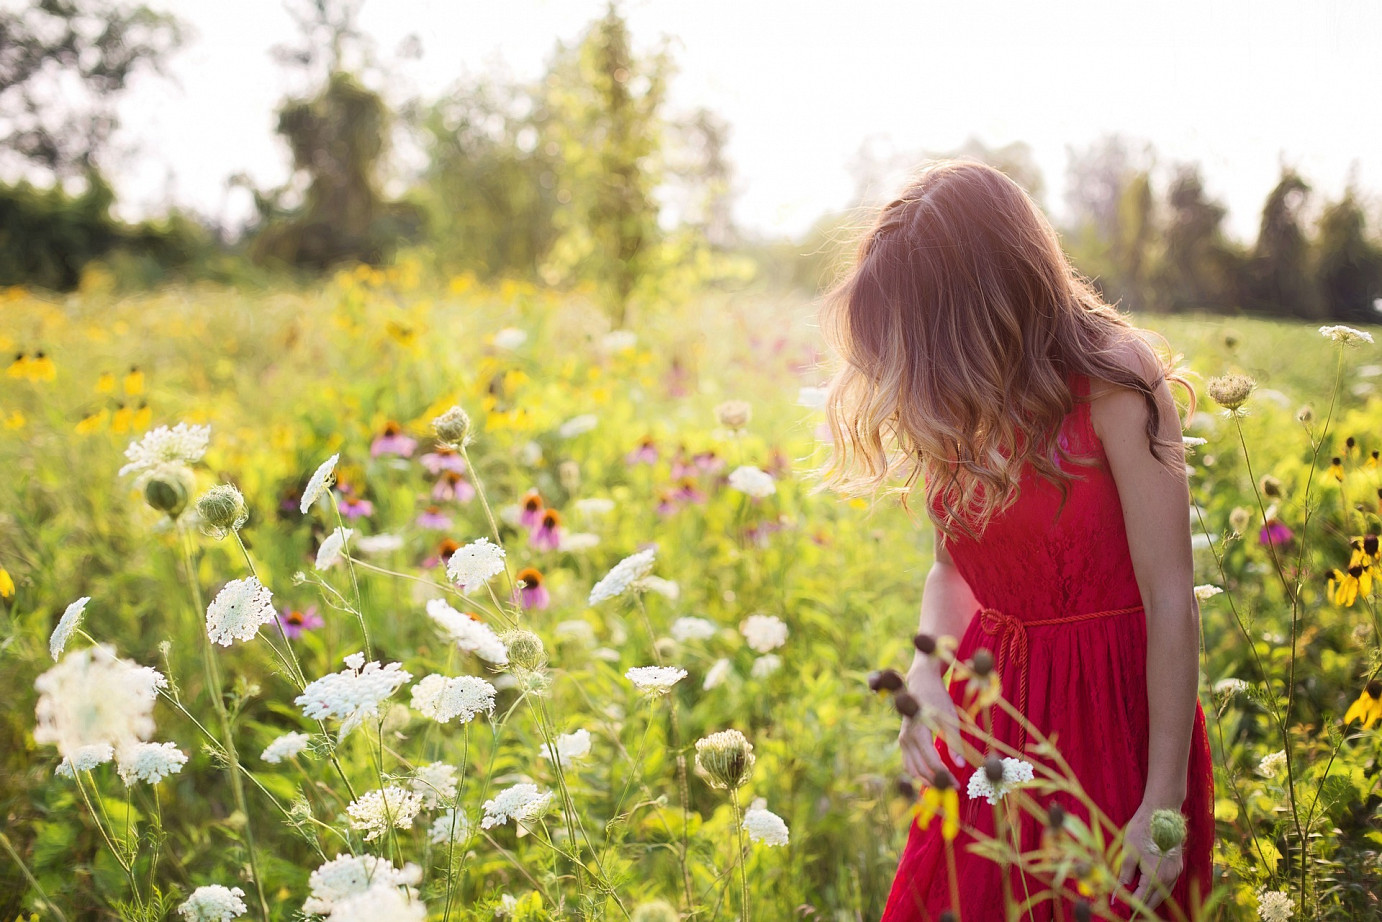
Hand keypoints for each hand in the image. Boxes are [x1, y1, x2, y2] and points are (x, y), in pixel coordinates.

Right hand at [897, 660, 964, 784]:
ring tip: (942, 785)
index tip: (957, 784)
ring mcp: (903, 740)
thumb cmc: (937, 699)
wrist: (921, 684)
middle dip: (936, 781)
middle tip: (952, 788)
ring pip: (911, 769)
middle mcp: (907, 738)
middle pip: (919, 769)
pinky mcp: (903, 740)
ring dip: (925, 780)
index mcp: (918, 733)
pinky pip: (908, 762)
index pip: (931, 762)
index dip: (944, 776)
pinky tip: (931, 776)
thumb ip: (954, 743)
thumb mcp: (950, 719)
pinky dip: (918, 772)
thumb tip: (960, 765)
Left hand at [1114, 801, 1184, 911]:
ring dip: (1152, 898)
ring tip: (1139, 900)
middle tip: (1131, 908)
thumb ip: (1124, 874)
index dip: (1132, 905)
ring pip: (1164, 892)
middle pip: (1156, 899)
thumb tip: (1118, 891)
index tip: (1124, 910)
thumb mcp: (1128, 852)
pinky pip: (1169, 883)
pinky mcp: (1178, 865)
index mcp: (1155, 876)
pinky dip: (1160, 888)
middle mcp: (1169, 877)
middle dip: (1143, 906)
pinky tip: (1150, 887)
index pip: (1143, 899)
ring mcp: (1176, 871)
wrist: (1161, 813)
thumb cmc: (1142, 830)